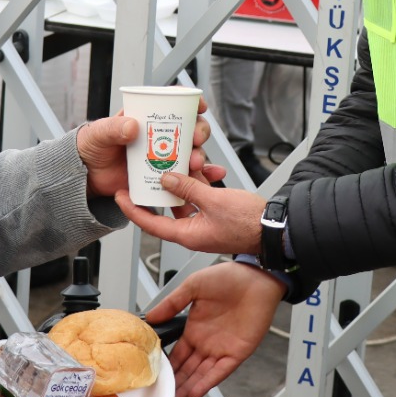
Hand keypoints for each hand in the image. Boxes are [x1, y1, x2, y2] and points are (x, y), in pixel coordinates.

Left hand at [76, 101, 223, 197]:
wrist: (86, 177)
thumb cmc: (91, 148)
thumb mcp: (98, 134)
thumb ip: (112, 128)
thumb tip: (132, 125)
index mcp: (145, 117)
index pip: (173, 103)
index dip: (190, 102)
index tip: (200, 106)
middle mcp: (159, 135)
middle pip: (190, 127)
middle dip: (200, 132)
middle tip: (197, 140)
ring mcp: (163, 156)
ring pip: (192, 151)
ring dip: (200, 155)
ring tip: (195, 164)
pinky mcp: (164, 176)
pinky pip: (186, 175)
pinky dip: (201, 175)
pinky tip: (210, 175)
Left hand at [117, 171, 262, 254]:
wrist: (276, 228)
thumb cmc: (249, 224)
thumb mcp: (214, 201)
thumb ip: (188, 188)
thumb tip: (167, 178)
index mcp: (188, 234)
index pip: (151, 223)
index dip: (133, 209)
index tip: (119, 196)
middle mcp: (193, 230)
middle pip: (167, 207)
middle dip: (161, 186)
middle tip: (149, 170)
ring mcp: (205, 221)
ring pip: (185, 197)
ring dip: (183, 180)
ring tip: (180, 162)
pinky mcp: (216, 213)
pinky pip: (201, 196)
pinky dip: (200, 182)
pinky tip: (204, 168)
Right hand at [147, 262, 284, 396]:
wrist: (256, 277)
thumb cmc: (228, 278)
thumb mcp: (193, 287)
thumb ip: (171, 303)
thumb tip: (150, 317)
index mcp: (194, 329)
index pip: (176, 353)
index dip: (166, 365)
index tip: (153, 376)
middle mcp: (206, 343)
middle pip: (187, 368)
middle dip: (175, 383)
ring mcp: (221, 349)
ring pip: (201, 374)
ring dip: (189, 387)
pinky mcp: (237, 353)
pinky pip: (220, 372)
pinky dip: (208, 383)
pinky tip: (195, 393)